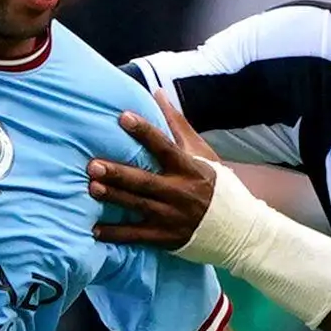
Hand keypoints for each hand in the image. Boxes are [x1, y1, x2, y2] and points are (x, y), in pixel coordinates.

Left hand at [88, 91, 221, 250]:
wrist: (238, 228)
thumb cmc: (215, 185)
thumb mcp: (202, 153)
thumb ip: (177, 125)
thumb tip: (157, 92)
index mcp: (189, 168)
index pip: (165, 147)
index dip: (145, 132)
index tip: (123, 118)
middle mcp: (181, 192)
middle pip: (146, 182)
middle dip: (120, 174)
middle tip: (93, 165)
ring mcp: (173, 217)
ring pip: (139, 206)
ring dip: (115, 198)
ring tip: (92, 188)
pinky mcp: (167, 237)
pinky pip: (138, 236)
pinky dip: (117, 234)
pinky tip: (95, 231)